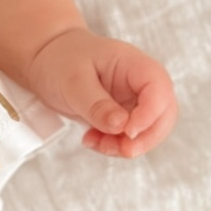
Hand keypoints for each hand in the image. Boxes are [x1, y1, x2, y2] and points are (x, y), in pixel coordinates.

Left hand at [26, 28, 176, 157]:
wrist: (46, 62)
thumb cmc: (61, 60)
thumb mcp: (73, 80)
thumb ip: (97, 104)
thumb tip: (121, 126)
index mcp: (134, 64)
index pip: (159, 88)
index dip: (151, 113)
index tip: (128, 131)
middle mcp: (140, 84)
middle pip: (164, 114)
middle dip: (146, 138)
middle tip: (122, 150)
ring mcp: (133, 101)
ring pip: (148, 131)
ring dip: (127, 146)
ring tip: (95, 143)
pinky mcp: (123, 117)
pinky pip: (129, 138)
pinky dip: (114, 145)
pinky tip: (91, 140)